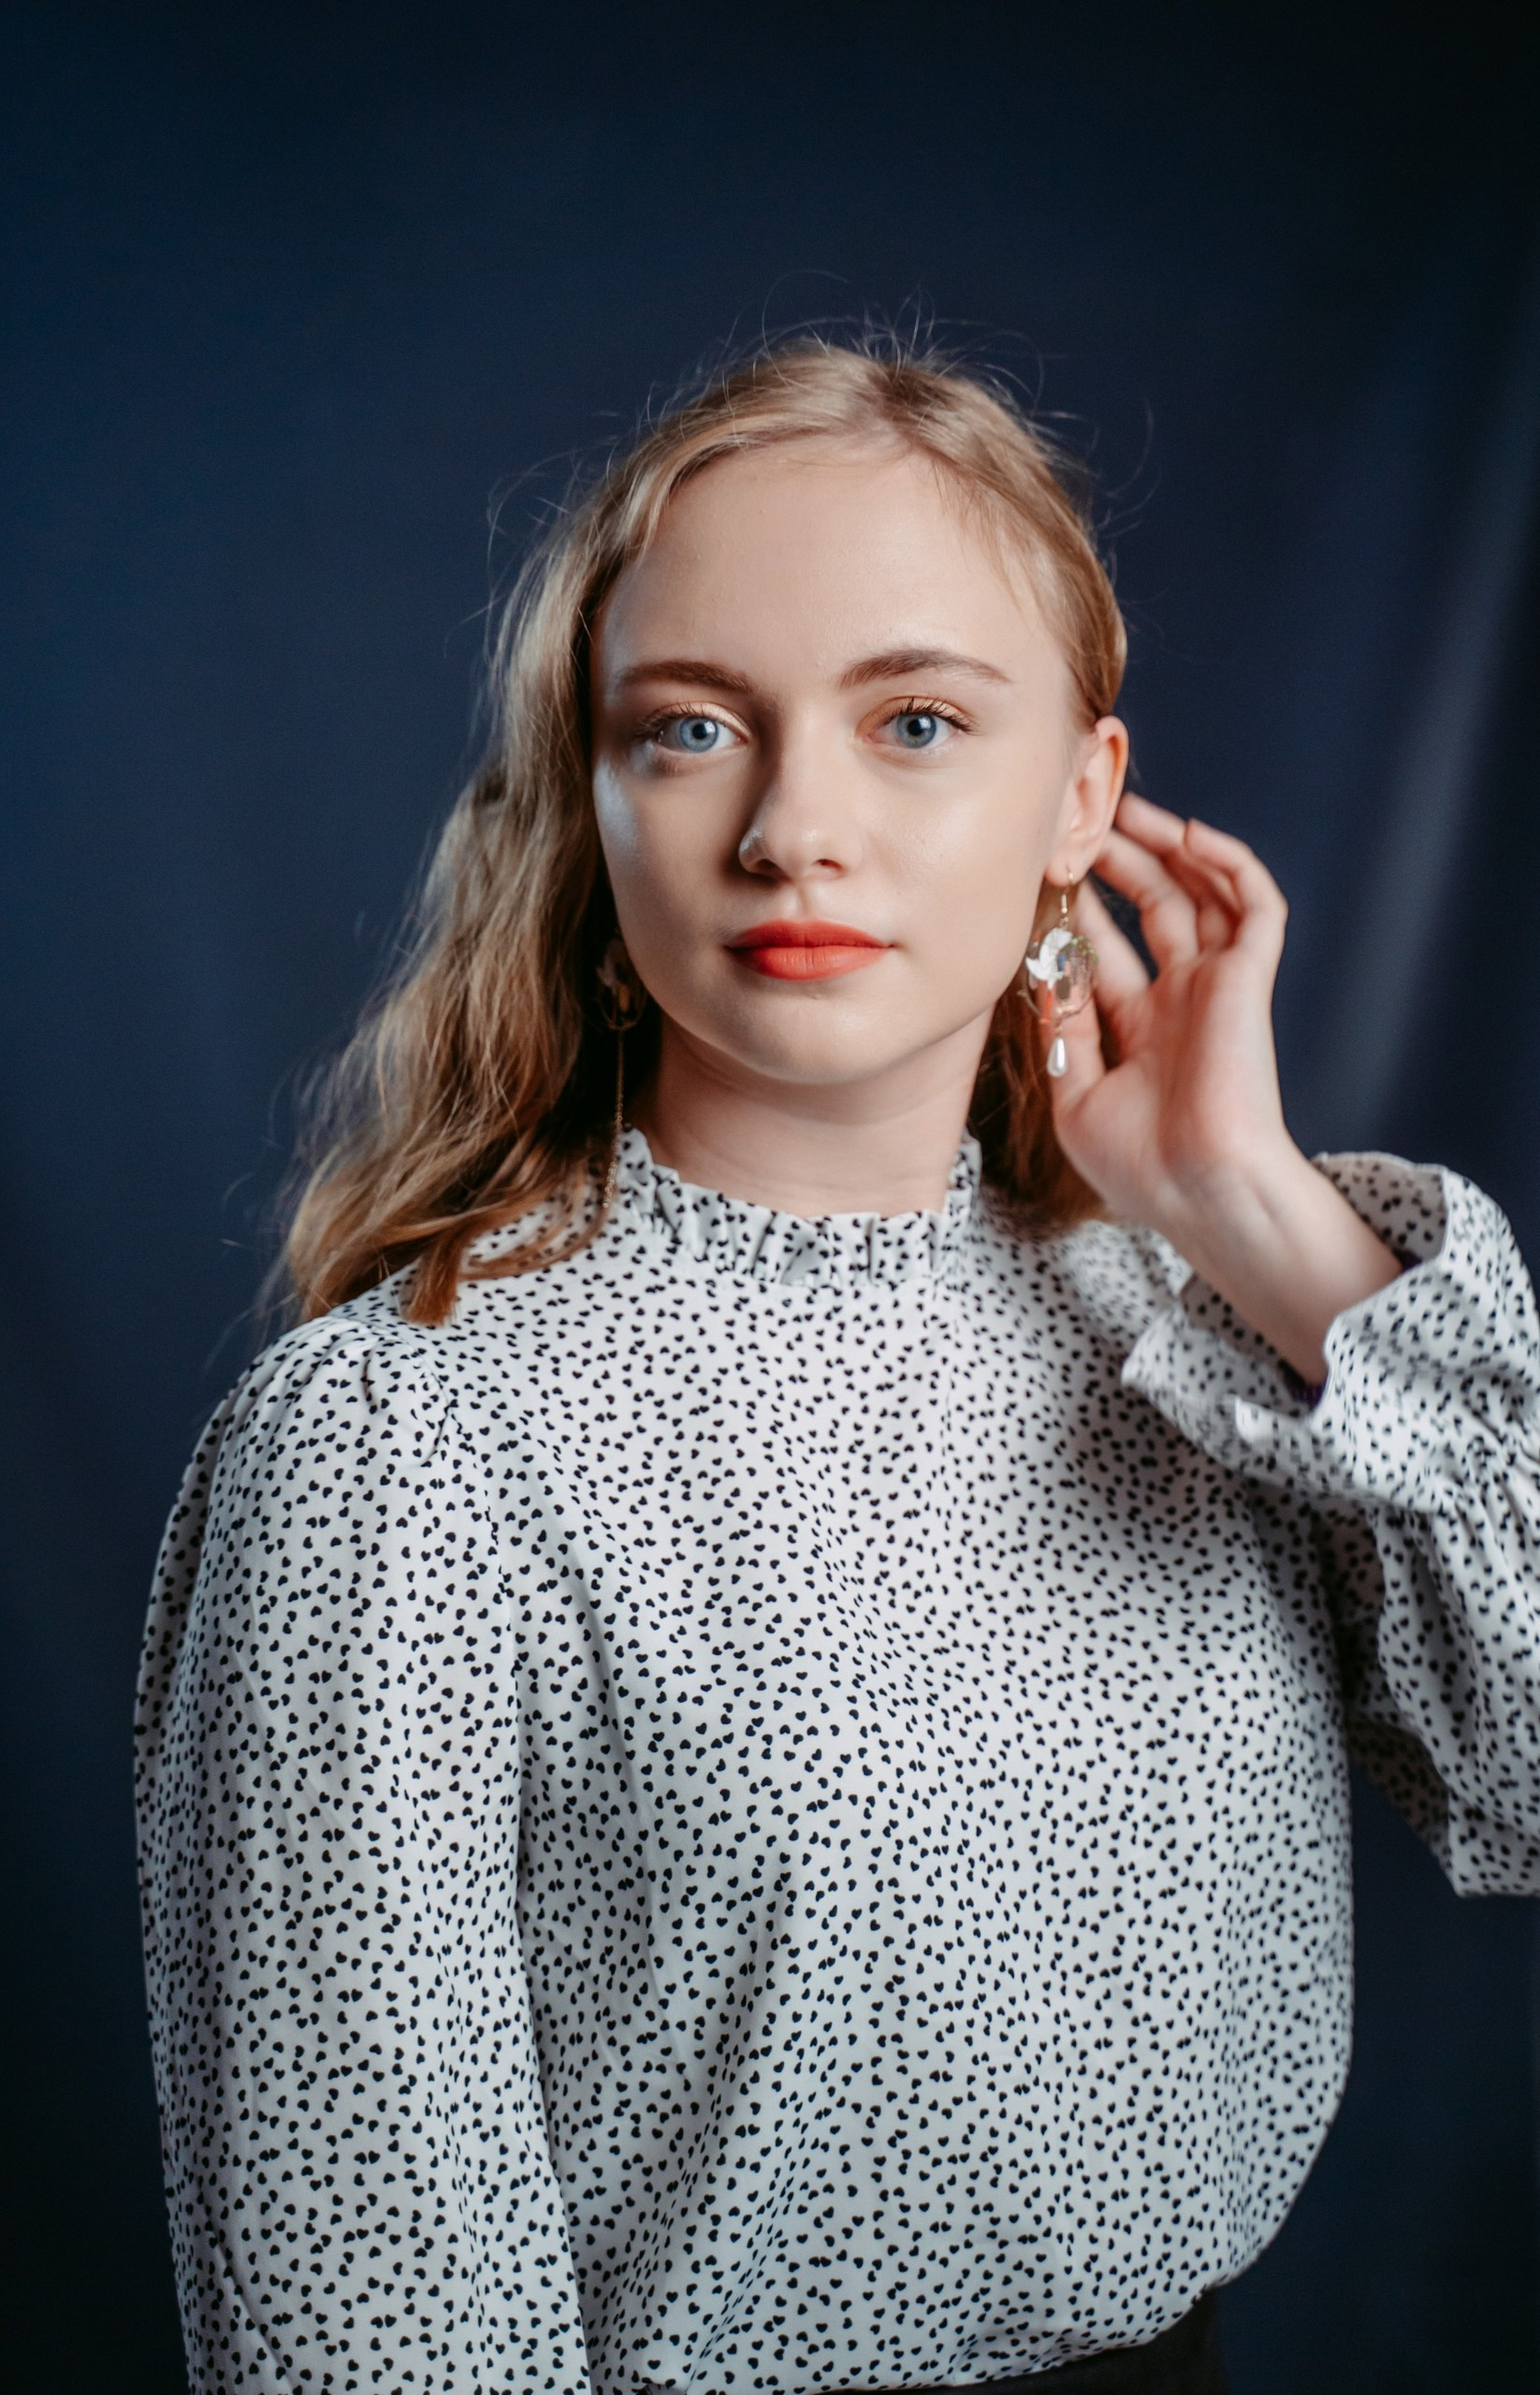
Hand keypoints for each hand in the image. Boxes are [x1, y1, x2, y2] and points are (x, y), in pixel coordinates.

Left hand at [1047, 793, 1400, 1381]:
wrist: (1199, 1190)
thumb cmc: (1142, 1167)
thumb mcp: (1076, 1097)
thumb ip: (1063, 1033)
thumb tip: (1040, 977)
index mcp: (1143, 1031)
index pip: (1108, 954)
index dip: (1076, 915)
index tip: (1037, 882)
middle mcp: (1182, 1001)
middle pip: (1153, 911)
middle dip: (1119, 866)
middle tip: (1081, 826)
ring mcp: (1217, 986)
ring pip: (1202, 895)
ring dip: (1169, 850)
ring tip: (1129, 810)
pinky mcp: (1250, 978)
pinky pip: (1255, 906)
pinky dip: (1230, 865)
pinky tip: (1190, 835)